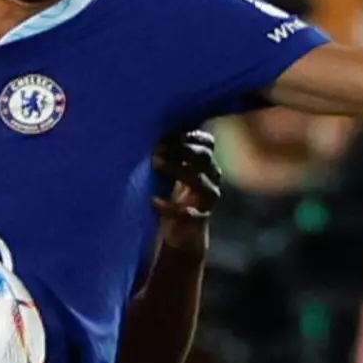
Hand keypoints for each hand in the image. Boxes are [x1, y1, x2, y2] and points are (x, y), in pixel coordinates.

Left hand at [152, 130, 220, 250]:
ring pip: (199, 180)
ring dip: (176, 170)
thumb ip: (169, 154)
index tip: (167, 135)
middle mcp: (212, 177)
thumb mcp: (172, 171)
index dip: (189, 135)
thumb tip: (149, 130)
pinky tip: (153, 201)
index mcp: (205, 162)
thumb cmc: (172, 194)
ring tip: (156, 165)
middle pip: (204, 157)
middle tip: (158, 149)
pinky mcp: (201, 218)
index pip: (207, 142)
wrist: (181, 232)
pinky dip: (170, 207)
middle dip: (182, 150)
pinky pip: (189, 212)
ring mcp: (209, 198)